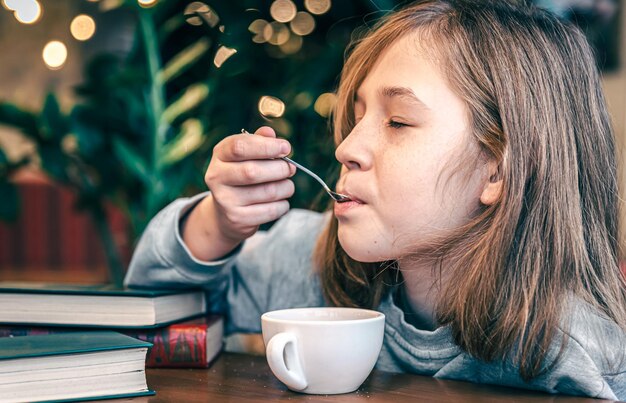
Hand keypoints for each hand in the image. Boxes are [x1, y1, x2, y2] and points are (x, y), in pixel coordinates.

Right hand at [203, 126, 295, 243]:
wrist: (227, 212)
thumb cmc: (243, 176)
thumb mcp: (246, 155)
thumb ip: (258, 141)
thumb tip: (270, 133)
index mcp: (220, 155)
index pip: (239, 147)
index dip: (266, 146)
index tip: (286, 148)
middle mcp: (216, 177)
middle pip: (253, 171)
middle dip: (280, 169)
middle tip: (291, 169)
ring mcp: (225, 200)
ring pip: (267, 192)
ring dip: (286, 187)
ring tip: (287, 185)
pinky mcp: (237, 219)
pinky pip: (271, 210)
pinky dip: (283, 204)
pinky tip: (280, 201)